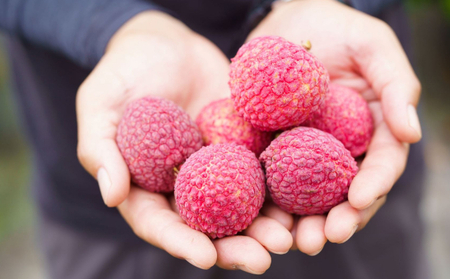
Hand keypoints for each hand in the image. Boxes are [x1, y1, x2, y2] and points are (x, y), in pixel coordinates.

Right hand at [76, 11, 291, 272]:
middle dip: (234, 246)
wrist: (165, 43)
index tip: (206, 258)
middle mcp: (183, 183)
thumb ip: (101, 149)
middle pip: (207, 224)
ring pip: (240, 204)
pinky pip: (261, 168)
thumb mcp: (99, 104)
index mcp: (146, 184)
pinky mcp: (241, 144)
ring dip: (264, 225)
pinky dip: (279, 185)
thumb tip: (112, 196)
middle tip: (261, 261)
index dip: (182, 242)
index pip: (161, 223)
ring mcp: (215, 165)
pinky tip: (300, 199)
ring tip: (287, 239)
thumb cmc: (124, 71)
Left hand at [248, 0, 420, 253]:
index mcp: (372, 127)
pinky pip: (272, 179)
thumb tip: (413, 132)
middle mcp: (341, 147)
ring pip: (310, 195)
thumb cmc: (333, 27)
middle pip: (345, 191)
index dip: (374, 184)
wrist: (283, 24)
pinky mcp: (273, 149)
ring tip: (293, 241)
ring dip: (304, 221)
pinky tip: (261, 219)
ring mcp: (306, 151)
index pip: (381, 164)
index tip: (360, 201)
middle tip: (323, 238)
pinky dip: (270, 202)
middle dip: (338, 218)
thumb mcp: (371, 45)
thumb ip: (396, 83)